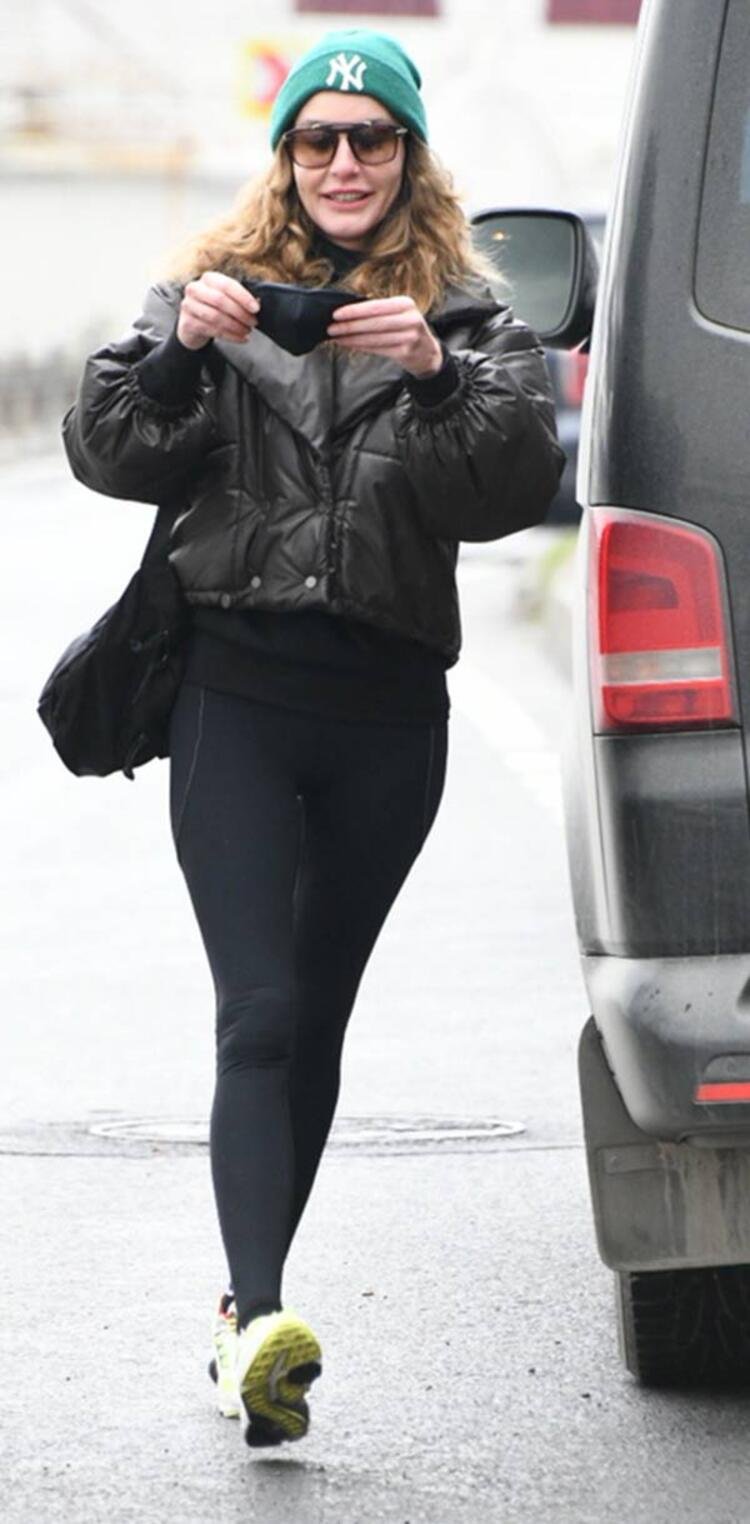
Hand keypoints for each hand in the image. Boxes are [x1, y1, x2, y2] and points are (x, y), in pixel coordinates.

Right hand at [177, 271, 258, 349]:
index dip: (243, 297)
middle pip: (220, 300)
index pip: (227, 285)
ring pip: (216, 317)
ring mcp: (189, 305)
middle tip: (253, 322)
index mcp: (208, 279)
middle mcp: (195, 289)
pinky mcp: (187, 323)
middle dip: (240, 313)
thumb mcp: (226, 298)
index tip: (256, 308)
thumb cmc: (214, 307)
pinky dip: (230, 336)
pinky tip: (240, 338)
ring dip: (235, 326)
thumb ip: (240, 298)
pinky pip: (212, 330)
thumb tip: (258, 302)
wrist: (192, 324)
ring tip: (247, 331)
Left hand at [327, 297, 443, 376]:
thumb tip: (347, 312)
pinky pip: (377, 349)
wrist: (427, 352)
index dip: (354, 311)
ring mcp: (409, 336)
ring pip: (374, 337)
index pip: (375, 306)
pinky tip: (349, 344)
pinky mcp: (406, 352)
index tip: (336, 314)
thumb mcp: (398, 314)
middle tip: (331, 328)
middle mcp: (410, 319)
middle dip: (349, 326)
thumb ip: (377, 311)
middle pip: (373, 323)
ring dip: (352, 338)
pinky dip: (361, 346)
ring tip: (336, 337)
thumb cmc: (406, 329)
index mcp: (405, 304)